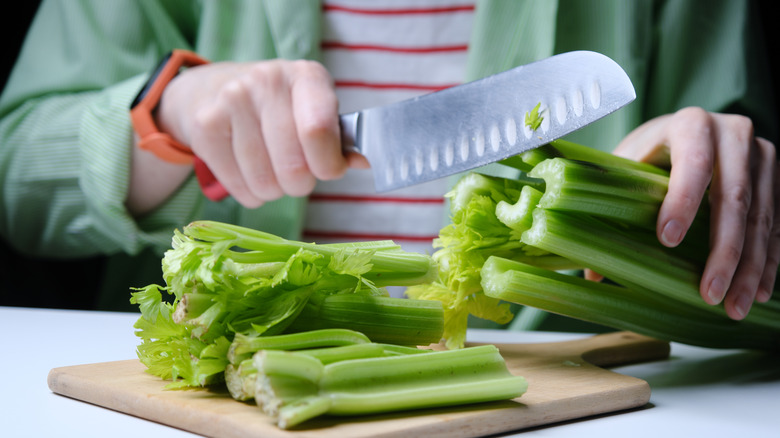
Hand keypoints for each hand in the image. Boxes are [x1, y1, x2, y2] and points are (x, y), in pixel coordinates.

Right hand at [155, 59, 367, 207]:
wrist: (210, 88)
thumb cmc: (277, 106)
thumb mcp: (314, 107)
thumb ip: (340, 137)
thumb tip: (366, 161)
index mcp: (306, 76)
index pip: (318, 132)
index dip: (328, 165)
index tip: (329, 170)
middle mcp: (266, 82)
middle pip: (294, 168)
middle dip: (301, 184)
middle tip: (296, 174)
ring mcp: (231, 101)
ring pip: (266, 184)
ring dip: (275, 191)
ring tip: (272, 171)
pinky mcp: (204, 127)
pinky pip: (239, 188)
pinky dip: (251, 194)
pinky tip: (250, 174)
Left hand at [611, 107, 778, 319]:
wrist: (688, 131)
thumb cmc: (651, 153)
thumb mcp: (626, 168)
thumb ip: (610, 209)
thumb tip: (591, 272)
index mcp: (690, 125)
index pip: (693, 163)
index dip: (683, 201)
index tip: (668, 241)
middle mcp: (733, 134)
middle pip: (734, 197)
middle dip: (724, 252)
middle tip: (708, 293)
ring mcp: (761, 157)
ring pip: (762, 217)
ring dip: (750, 267)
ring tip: (734, 306)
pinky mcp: (776, 179)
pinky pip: (777, 225)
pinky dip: (768, 261)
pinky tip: (759, 291)